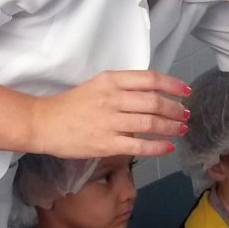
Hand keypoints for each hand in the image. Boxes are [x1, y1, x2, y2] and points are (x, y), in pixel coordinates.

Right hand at [30, 71, 189, 157]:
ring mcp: (109, 122)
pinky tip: (168, 147)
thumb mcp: (98, 86)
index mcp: (111, 80)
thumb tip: (154, 95)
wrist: (43, 122)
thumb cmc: (72, 104)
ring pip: (150, 123)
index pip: (149, 79)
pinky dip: (157, 147)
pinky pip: (138, 146)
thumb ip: (124, 88)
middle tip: (185, 114)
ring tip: (182, 129)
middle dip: (175, 109)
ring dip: (171, 127)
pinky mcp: (106, 143)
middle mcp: (112, 99)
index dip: (172, 85)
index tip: (185, 91)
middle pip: (154, 102)